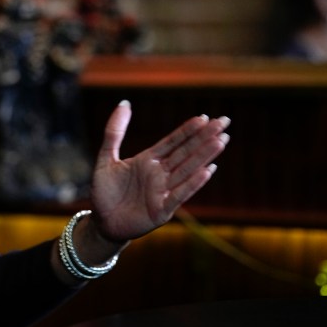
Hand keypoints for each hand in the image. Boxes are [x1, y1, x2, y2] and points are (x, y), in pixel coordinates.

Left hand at [89, 101, 229, 242]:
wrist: (101, 223)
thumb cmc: (104, 192)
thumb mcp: (105, 158)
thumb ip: (114, 132)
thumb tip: (124, 102)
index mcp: (149, 160)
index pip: (173, 142)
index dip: (188, 130)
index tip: (205, 116)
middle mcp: (160, 174)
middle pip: (186, 152)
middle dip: (205, 137)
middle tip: (225, 122)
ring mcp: (163, 192)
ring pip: (187, 170)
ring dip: (205, 156)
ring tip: (221, 141)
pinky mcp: (161, 210)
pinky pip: (179, 195)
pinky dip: (193, 183)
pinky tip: (208, 170)